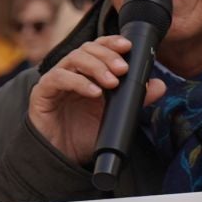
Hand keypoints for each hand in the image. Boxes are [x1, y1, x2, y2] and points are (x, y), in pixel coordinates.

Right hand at [27, 35, 164, 166]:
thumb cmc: (83, 135)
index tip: (128, 46)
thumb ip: (134, 100)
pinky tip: (94, 92)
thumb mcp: (113, 116)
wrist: (61, 158)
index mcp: (86, 73)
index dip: (112, 43)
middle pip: (87, 49)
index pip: (98, 48)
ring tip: (112, 82)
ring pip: (74, 59)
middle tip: (123, 69)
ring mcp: (55, 80)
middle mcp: (71, 72)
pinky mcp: (42, 92)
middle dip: (107, 55)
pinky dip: (78, 82)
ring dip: (96, 67)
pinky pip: (58, 78)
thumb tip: (159, 85)